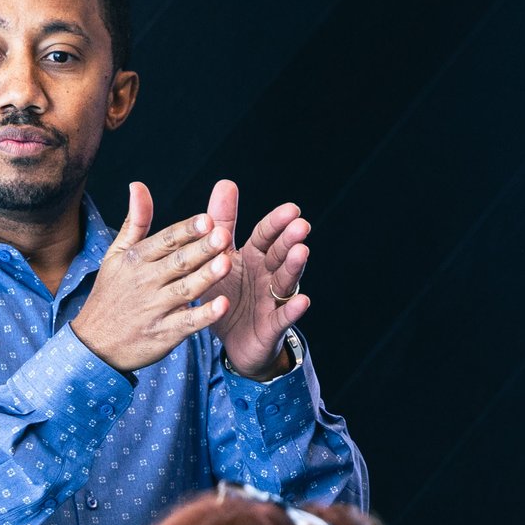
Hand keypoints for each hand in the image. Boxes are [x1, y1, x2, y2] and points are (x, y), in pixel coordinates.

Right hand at [70, 183, 232, 374]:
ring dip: (206, 277)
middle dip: (201, 248)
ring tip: (226, 263)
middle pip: (178, 262)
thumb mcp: (115, 255)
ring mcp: (155, 309)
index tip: (207, 219)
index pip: (165, 240)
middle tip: (224, 235)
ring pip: (185, 290)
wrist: (94, 345)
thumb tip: (138, 186)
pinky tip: (222, 305)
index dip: (186, 230)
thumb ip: (134, 221)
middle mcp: (145, 282)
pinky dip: (204, 315)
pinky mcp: (164, 333)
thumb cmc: (110, 295)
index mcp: (136, 259)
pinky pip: (187, 323)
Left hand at [203, 179, 310, 379]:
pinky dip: (293, 309)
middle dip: (289, 240)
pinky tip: (303, 300)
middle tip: (300, 225)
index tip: (291, 209)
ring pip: (285, 281)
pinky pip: (283, 316)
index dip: (277, 223)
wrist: (231, 341)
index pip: (266, 236)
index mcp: (254, 257)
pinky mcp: (272, 326)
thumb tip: (226, 183)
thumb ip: (223, 223)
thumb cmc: (228, 293)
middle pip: (280, 254)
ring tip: (302, 252)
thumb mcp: (220, 257)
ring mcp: (272, 300)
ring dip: (294, 267)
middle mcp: (267, 275)